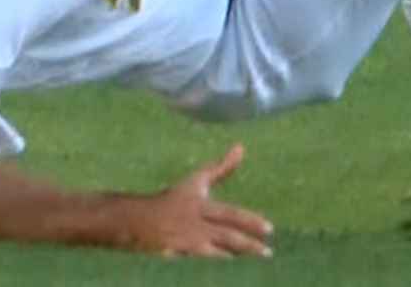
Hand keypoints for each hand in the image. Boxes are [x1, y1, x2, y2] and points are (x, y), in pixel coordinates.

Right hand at [130, 144, 274, 257]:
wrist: (139, 219)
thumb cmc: (173, 198)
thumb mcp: (196, 181)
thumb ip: (221, 168)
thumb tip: (241, 148)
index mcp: (200, 204)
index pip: (230, 214)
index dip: (250, 221)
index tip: (270, 228)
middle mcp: (195, 222)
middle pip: (227, 235)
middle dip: (249, 244)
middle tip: (268, 252)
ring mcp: (188, 240)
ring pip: (218, 251)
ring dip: (238, 255)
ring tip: (257, 258)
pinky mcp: (181, 253)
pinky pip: (205, 260)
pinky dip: (221, 260)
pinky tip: (234, 263)